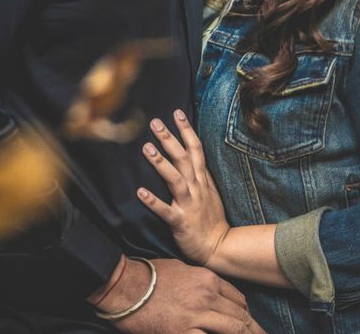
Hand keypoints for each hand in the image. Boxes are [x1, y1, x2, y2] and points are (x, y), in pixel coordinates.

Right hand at [89, 256, 266, 332]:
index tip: (252, 325)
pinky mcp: (183, 333)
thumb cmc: (151, 276)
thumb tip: (215, 298)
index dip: (247, 315)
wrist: (126, 287)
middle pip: (240, 316)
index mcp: (208, 279)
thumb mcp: (184, 271)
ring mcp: (197, 315)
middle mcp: (207, 296)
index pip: (238, 299)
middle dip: (254, 330)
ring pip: (233, 328)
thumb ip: (203, 284)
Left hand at [137, 110, 230, 266]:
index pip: (196, 149)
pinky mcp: (180, 222)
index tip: (176, 112)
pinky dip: (153, 201)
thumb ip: (201, 173)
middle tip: (155, 122)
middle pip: (183, 158)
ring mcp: (189, 204)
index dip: (186, 130)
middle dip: (170, 139)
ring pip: (175, 179)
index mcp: (202, 179)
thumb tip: (194, 153)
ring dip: (161, 163)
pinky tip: (139, 191)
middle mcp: (196, 188)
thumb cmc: (212, 218)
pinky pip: (165, 210)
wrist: (219, 246)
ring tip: (146, 147)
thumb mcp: (211, 190)